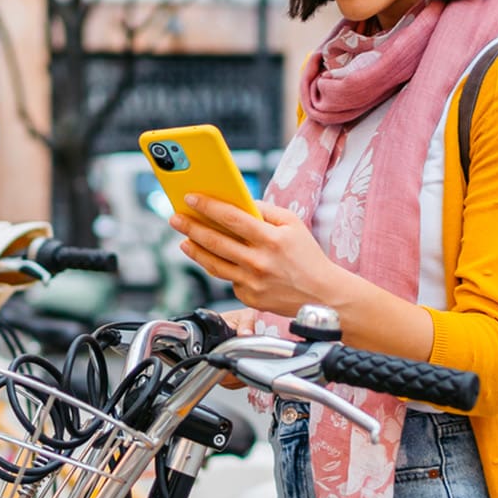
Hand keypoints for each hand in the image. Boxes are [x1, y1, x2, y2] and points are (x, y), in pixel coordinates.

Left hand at [172, 196, 351, 317]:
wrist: (322, 295)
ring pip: (214, 264)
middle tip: (176, 218)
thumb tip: (238, 203)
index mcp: (272, 239)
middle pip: (216, 242)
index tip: (191, 199)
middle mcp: (259, 262)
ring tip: (184, 240)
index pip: (232, 218)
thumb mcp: (293, 224)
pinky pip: (229, 280)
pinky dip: (220, 268)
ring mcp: (252, 283)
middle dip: (191, 227)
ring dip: (195, 250)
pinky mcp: (249, 298)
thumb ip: (265, 211)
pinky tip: (212, 259)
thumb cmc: (307, 256)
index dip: (208, 207)